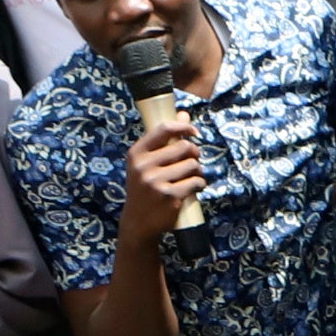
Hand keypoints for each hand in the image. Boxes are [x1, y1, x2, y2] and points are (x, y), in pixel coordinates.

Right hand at [119, 118, 206, 244]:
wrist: (138, 222)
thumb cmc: (145, 187)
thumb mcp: (146, 163)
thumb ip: (164, 139)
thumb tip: (184, 113)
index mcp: (136, 154)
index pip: (164, 129)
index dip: (184, 126)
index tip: (193, 131)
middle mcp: (143, 166)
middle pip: (185, 147)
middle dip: (194, 154)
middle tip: (191, 162)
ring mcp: (156, 182)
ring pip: (194, 165)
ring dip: (197, 171)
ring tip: (189, 178)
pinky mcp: (170, 196)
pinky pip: (197, 181)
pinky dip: (199, 184)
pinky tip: (192, 188)